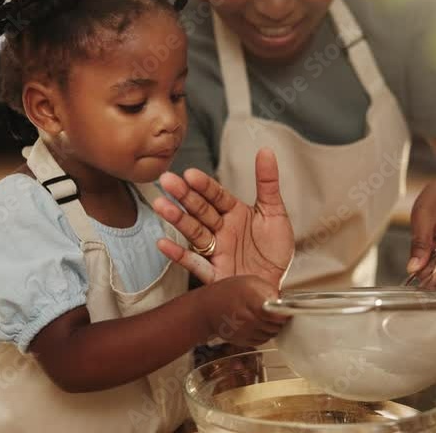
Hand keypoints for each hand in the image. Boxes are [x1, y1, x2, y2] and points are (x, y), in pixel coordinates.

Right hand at [153, 148, 293, 287]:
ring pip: (194, 232)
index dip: (204, 185)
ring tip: (161, 205)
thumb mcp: (275, 213)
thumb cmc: (274, 250)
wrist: (274, 286)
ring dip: (177, 219)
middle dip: (184, 196)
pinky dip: (179, 254)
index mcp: (235, 213)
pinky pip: (195, 263)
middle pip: (201, 210)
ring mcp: (216, 251)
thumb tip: (265, 150)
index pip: (216, 195)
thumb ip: (268, 183)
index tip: (190, 173)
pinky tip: (163, 243)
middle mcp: (221, 230)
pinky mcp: (214, 274)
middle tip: (167, 180)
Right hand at [202, 276, 287, 346]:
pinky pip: (262, 340)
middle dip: (280, 319)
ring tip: (266, 316)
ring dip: (273, 327)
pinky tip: (258, 323)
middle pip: (277, 326)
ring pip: (271, 334)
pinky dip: (264, 333)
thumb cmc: (227, 292)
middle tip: (276, 311)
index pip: (279, 315)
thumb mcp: (250, 281)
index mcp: (253, 302)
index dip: (285, 313)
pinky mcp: (243, 341)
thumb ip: (269, 290)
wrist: (206, 308)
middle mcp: (250, 319)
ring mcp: (246, 332)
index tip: (286, 309)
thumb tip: (284, 300)